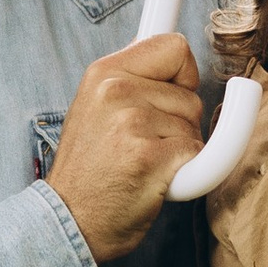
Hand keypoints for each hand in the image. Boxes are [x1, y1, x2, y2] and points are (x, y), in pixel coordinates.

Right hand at [47, 35, 208, 264]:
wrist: (69, 220)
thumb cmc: (91, 171)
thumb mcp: (96, 108)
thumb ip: (133, 82)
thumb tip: (180, 58)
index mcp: (103, 73)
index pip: (173, 46)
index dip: (183, 74)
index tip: (177, 90)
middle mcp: (116, 91)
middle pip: (190, 94)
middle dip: (179, 122)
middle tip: (143, 144)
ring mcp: (133, 123)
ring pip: (194, 126)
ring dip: (180, 149)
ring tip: (142, 163)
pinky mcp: (151, 158)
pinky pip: (199, 154)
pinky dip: (185, 172)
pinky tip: (153, 180)